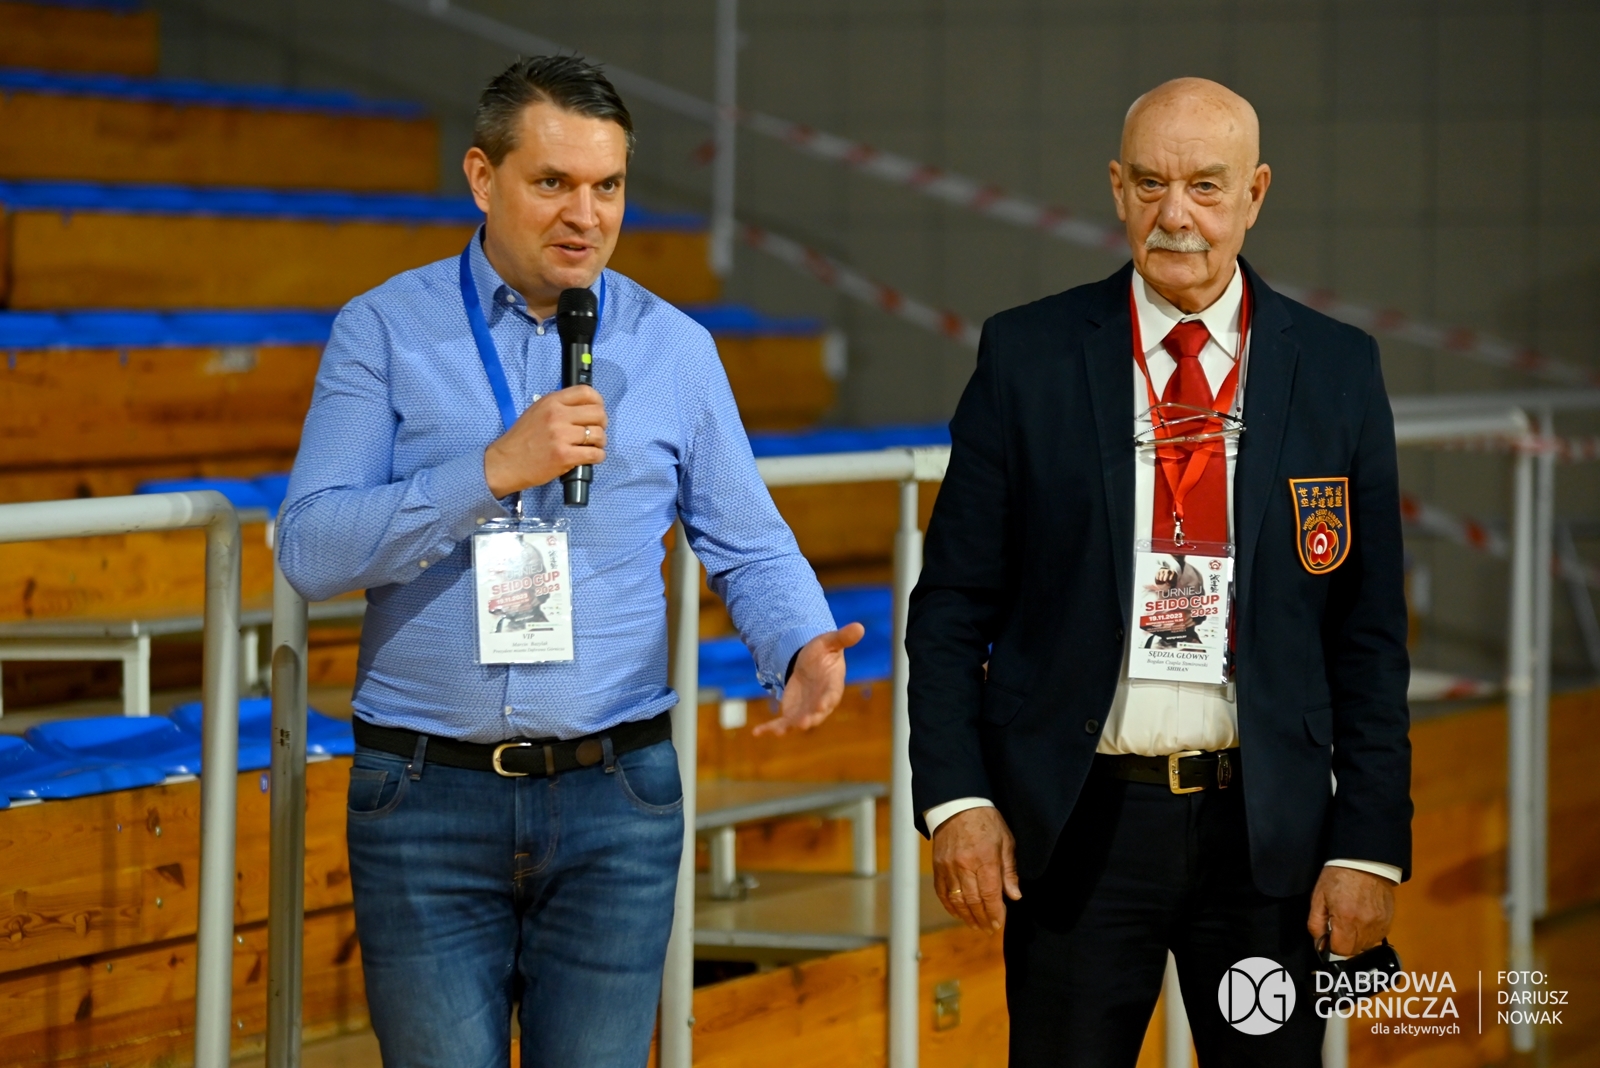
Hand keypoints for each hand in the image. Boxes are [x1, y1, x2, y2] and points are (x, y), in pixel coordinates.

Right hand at [483, 386, 606, 497]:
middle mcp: (557, 415)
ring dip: (600, 442)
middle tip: (596, 431)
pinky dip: (597, 456)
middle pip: (598, 413)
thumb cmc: (521, 439)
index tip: (598, 410)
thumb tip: (584, 407)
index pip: (586, 392)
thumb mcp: (537, 411)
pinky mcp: (564, 456)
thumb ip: (559, 406)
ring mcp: (561, 436)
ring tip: (593, 446)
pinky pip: (595, 454)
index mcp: (551, 402)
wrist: (506, 462)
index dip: (598, 402)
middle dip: (602, 424)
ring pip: (598, 435)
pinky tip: (591, 457)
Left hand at [752, 623, 864, 736]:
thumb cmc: (823, 652)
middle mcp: (821, 702)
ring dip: (787, 728)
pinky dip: (769, 728)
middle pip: (816, 714)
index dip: (827, 701)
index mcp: (832, 686)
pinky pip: (781, 723)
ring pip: (798, 722)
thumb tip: (860, 626)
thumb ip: (842, 638)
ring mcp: (806, 710)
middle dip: (809, 719)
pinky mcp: (792, 713)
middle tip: (801, 724)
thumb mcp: (830, 642)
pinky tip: (757, 732)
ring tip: (776, 732)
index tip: (822, 706)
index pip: (831, 695)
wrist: (810, 664)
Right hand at [932, 806, 1020, 931]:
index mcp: (985, 859)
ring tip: (975, 926)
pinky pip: (942, 892)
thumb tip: (1015, 896)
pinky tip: (958, 913)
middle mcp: (964, 866)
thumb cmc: (987, 822)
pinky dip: (950, 906)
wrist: (958, 805)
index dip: (995, 913)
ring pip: (957, 900)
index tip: (999, 924)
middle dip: (982, 918)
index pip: (990, 895)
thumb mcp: (1006, 841)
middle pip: (973, 901)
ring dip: (966, 917)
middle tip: (989, 929)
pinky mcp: (938, 866)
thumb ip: (1010, 871)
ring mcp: (948, 867)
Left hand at [1307, 866, 1394, 956]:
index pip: (1340, 950)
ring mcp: (1379, 924)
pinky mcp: (1388, 921)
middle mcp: (1365, 925)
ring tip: (1351, 919)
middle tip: (1339, 925)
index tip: (1329, 934)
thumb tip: (1320, 946)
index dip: (1331, 944)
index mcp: (1346, 918)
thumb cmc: (1338, 877)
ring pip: (1366, 946)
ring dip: (1356, 939)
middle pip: (1353, 950)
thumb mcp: (1318, 897)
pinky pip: (1377, 937)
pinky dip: (1368, 933)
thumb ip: (1316, 924)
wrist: (1365, 863)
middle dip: (1343, 942)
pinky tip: (1362, 918)